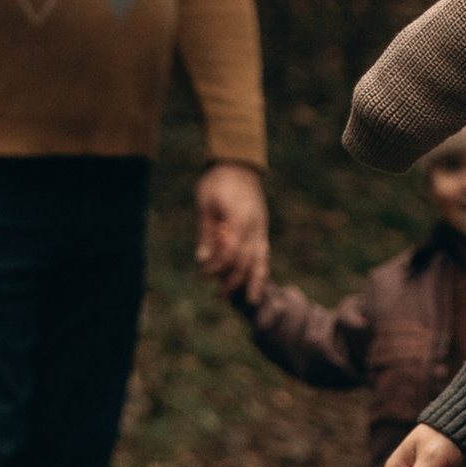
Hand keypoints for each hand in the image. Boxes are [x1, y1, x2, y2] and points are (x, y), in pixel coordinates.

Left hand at [195, 161, 268, 294]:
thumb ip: (206, 232)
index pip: (230, 252)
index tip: (203, 274)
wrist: (239, 165)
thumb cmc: (217, 182)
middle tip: (218, 296)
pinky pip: (264, 253)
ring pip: (260, 260)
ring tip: (249, 301)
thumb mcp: (205, 203)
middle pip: (246, 261)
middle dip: (233, 281)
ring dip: (253, 281)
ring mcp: (261, 228)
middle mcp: (254, 227)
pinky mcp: (262, 229)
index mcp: (239, 220)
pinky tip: (256, 281)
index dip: (217, 267)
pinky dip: (260, 269)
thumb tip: (202, 259)